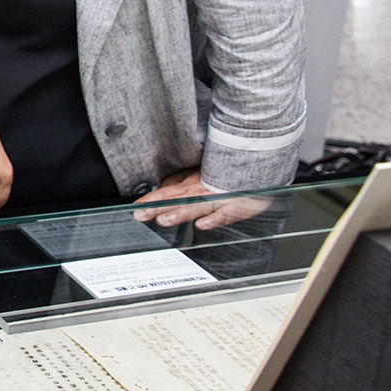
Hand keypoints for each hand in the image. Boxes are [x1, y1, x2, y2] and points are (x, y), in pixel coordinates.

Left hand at [132, 169, 269, 229]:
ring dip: (180, 213)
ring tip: (163, 220)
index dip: (151, 199)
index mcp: (192, 184)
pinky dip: (214, 220)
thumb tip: (161, 186)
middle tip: (140, 215)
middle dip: (157, 208)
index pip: (168, 192)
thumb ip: (180, 180)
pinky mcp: (237, 206)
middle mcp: (203, 190)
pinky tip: (202, 225)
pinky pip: (225, 214)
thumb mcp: (199, 172)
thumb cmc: (226, 171)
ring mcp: (219, 199)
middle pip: (177, 200)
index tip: (136, 207)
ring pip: (197, 207)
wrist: (255, 165)